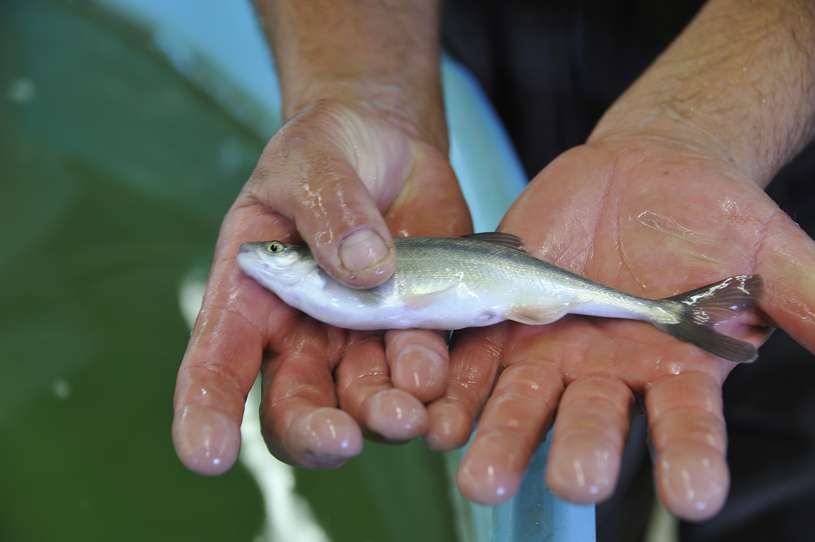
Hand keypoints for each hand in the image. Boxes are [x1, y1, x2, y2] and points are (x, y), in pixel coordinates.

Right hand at [172, 97, 470, 473]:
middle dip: (315, 431)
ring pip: (367, 400)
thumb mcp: (312, 161)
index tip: (208, 454)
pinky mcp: (419, 327)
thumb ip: (330, 208)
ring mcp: (365, 337)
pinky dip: (442, 393)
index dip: (206, 412)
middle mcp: (304, 332)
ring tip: (411, 412)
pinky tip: (451, 407)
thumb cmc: (325, 150)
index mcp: (254, 296)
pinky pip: (429, 371)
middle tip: (340, 437)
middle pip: (297, 406)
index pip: (217, 362)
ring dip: (385, 415)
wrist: (388, 143)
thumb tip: (365, 268)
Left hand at [425, 137, 814, 519]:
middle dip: (582, 451)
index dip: (692, 457)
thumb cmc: (711, 216)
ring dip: (502, 441)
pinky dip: (457, 389)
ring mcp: (552, 350)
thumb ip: (803, 296)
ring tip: (482, 480)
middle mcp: (610, 373)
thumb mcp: (764, 251)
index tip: (696, 494)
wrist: (645, 172)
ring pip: (523, 405)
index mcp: (676, 368)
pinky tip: (439, 416)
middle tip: (575, 483)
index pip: (689, 423)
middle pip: (594, 422)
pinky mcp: (504, 319)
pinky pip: (476, 361)